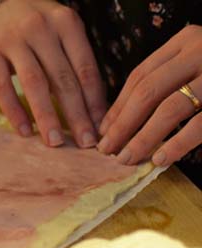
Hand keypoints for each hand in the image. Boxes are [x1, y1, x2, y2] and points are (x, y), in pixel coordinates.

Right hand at [0, 0, 105, 147]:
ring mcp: (13, 40)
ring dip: (47, 116)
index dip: (95, 101)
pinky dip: (15, 111)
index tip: (101, 128)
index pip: (85, 68)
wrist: (1, 0)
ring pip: (35, 84)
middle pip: (63, 78)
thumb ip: (73, 61)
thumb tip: (93, 109)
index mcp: (67, 23)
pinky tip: (25, 131)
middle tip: (85, 143)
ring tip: (55, 142)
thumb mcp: (61, 31)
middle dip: (76, 114)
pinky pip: (3, 88)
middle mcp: (41, 29)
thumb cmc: (38, 24)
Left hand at [98, 25, 201, 165]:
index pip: (140, 75)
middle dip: (123, 124)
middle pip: (148, 91)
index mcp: (186, 40)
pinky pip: (201, 123)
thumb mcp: (195, 62)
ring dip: (143, 137)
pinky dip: (178, 142)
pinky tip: (160, 158)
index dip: (118, 106)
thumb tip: (120, 120)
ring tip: (127, 159)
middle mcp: (200, 50)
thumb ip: (167, 80)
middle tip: (107, 150)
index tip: (103, 131)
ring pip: (170, 108)